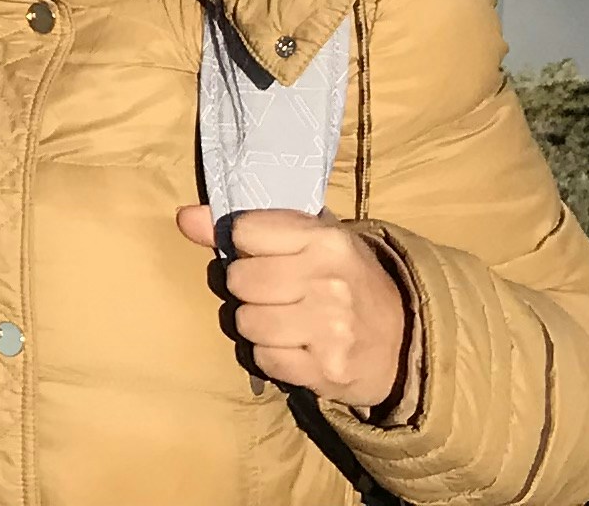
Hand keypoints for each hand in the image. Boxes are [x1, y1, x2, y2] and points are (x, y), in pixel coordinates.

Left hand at [176, 203, 407, 408]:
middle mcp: (328, 281)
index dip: (242, 244)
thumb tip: (183, 217)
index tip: (259, 253)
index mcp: (325, 239)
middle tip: (273, 293)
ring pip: (246, 322)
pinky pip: (264, 359)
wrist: (404, 339)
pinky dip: (270, 355)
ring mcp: (329, 329)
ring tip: (284, 320)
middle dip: (246, 288)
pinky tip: (293, 346)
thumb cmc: (346, 279)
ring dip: (256, 324)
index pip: (243, 230)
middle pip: (238, 280)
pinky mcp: (326, 370)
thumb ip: (247, 227)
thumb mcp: (310, 239)